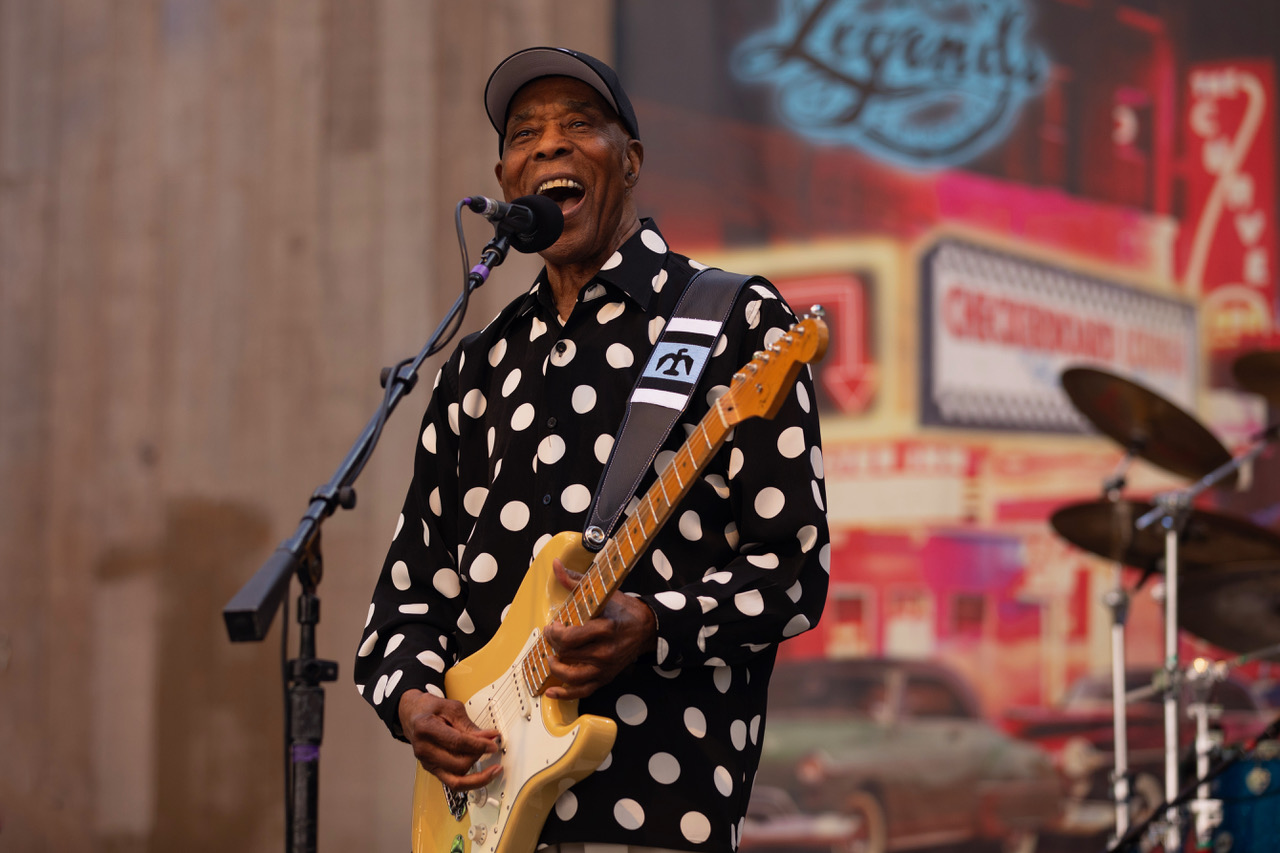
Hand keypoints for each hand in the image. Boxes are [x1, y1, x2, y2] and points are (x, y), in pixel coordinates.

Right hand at [398, 688, 501, 790]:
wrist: (413, 715)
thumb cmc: (430, 710)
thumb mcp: (451, 708)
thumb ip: (469, 725)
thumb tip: (488, 737)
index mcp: (426, 729)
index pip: (457, 743)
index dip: (479, 745)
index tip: (493, 744)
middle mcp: (424, 750)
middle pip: (458, 764)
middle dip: (478, 756)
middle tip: (490, 746)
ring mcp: (427, 763)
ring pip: (456, 780)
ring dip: (477, 773)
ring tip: (490, 765)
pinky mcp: (433, 770)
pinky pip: (453, 783)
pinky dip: (470, 782)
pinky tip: (483, 776)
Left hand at [542, 558, 657, 699]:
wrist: (647, 629)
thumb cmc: (623, 610)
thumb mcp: (602, 594)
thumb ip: (575, 582)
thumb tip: (556, 566)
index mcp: (605, 629)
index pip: (569, 638)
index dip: (554, 633)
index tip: (553, 625)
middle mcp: (605, 652)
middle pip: (567, 654)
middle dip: (553, 644)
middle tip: (552, 635)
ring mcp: (605, 668)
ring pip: (571, 675)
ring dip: (556, 667)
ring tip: (551, 658)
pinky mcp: (605, 677)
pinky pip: (583, 691)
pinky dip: (565, 694)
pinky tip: (552, 691)